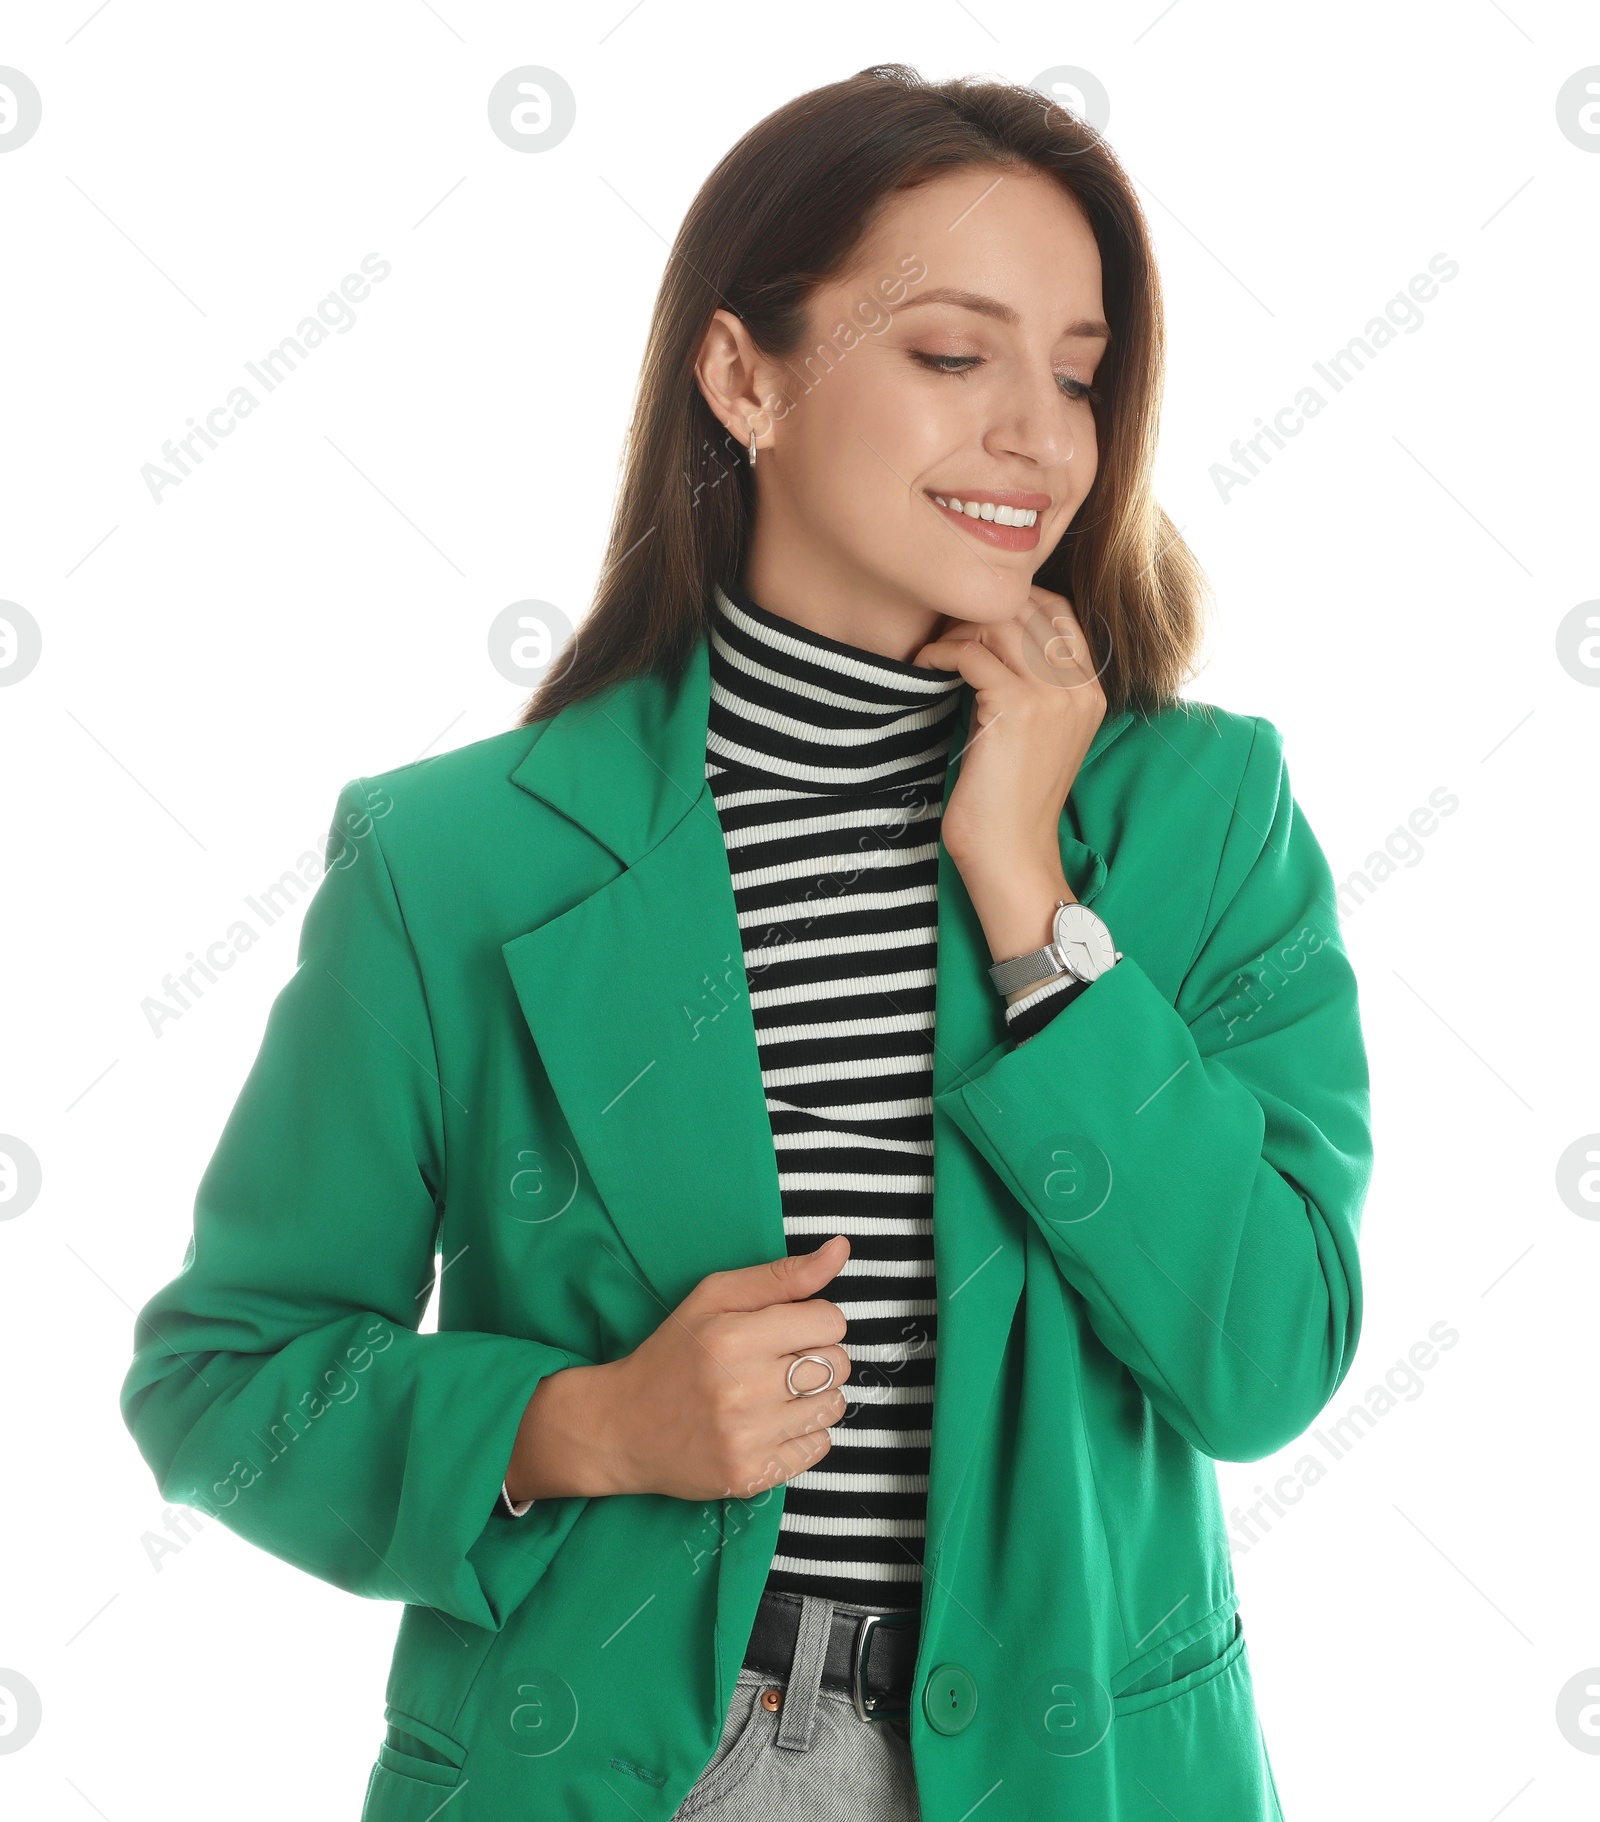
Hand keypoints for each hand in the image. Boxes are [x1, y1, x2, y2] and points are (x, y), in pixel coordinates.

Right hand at [508, 1237, 855, 1502]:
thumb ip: (783, 1275)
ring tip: (775, 1393)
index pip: (831, 1322)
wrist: (621, 1426)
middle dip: (816, 1356)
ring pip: (834, 1406)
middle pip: (838, 1364)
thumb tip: (842, 1249)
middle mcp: (744, 1390)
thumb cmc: (673, 1352)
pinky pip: (819, 1447)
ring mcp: (748, 1439)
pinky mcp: (751, 1476)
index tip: (786, 1328)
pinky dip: (804, 1434)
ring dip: (814, 1396)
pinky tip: (770, 1424)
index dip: (814, 1320)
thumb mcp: (714, 1297)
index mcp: (735, 1337)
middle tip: (778, 1361)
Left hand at [914, 585, 1106, 963]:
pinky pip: (971, 653)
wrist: (1010, 852)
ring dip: (957, 628)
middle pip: (1027, 608)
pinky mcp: (1017, 709)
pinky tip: (925, 665)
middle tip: (944, 630)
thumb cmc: (1011, 799)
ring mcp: (1052, 696)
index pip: (1058, 610)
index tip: (972, 617)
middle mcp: (1079, 688)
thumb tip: (989, 637)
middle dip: (977, 610)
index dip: (1012, 600)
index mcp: (1091, 691)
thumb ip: (1032, 686)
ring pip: (1000, 623)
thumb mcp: (1036, 733)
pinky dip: (940, 652)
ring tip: (935, 651)